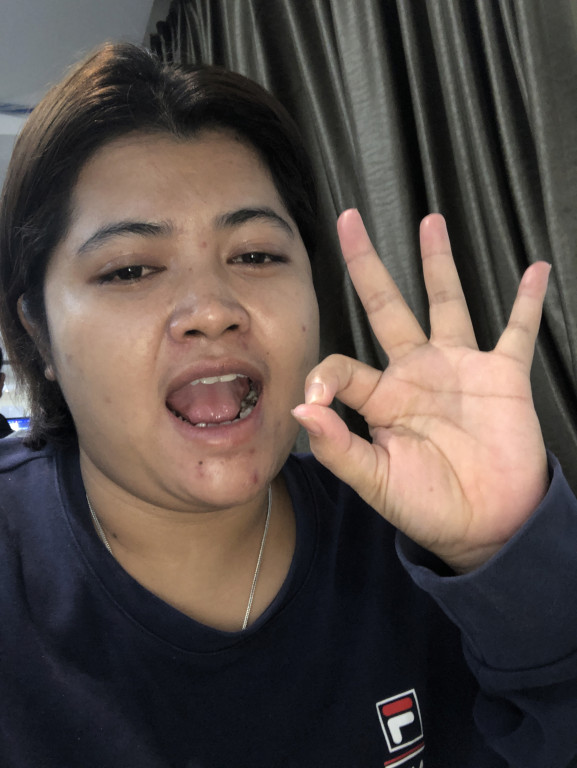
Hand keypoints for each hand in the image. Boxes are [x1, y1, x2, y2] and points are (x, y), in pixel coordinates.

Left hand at [292, 210, 550, 571]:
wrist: (487, 524)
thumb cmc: (427, 507)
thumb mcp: (376, 481)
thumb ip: (339, 447)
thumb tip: (302, 408)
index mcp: (380, 397)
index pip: (342, 363)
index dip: (325, 373)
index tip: (318, 395)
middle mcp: (415, 372)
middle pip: (385, 305)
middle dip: (366, 263)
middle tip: (349, 219)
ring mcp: (459, 368)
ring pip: (445, 301)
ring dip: (438, 262)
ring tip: (431, 221)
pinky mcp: (503, 376)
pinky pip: (517, 330)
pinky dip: (528, 301)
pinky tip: (536, 270)